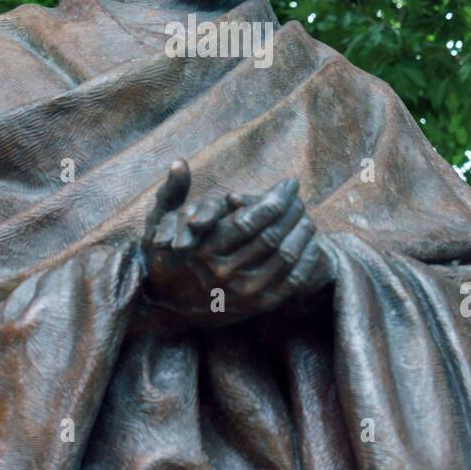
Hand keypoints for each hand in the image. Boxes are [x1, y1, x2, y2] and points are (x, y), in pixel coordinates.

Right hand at [140, 161, 334, 326]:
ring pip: (285, 257)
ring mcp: (244, 292)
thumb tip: (179, 162)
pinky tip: (310, 242)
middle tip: (299, 196)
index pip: (251, 220)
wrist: (168, 307)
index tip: (289, 183)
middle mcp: (225, 272)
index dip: (276, 198)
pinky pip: (292, 280)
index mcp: (205, 249)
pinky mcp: (258, 305)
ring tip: (306, 215)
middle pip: (272, 236)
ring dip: (302, 232)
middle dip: (292, 211)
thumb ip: (172, 192)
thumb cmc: (167, 257)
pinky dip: (305, 258)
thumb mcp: (159, 224)